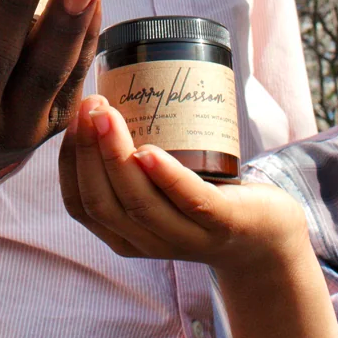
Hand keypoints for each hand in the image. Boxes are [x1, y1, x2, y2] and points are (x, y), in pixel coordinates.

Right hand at [59, 94, 303, 276]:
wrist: (267, 234)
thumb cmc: (205, 196)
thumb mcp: (159, 186)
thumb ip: (131, 157)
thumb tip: (103, 95)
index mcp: (124, 234)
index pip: (80, 205)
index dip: (70, 161)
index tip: (74, 118)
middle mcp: (148, 242)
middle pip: (103, 202)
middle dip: (89, 150)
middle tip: (91, 104)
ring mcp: (187, 238)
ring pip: (139, 203)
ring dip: (116, 155)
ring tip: (108, 114)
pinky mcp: (223, 224)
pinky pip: (190, 202)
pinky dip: (167, 176)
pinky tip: (149, 151)